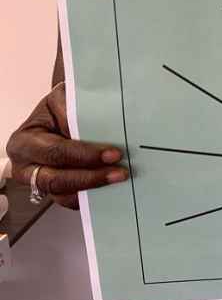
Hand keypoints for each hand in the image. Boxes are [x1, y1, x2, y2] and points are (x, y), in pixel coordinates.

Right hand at [6, 83, 128, 209]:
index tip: (113, 154)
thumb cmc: (61, 107)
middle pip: (56, 180)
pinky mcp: (57, 192)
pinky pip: (73, 200)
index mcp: (24, 141)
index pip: (55, 152)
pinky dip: (94, 195)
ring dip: (94, 188)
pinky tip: (113, 187)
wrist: (64, 114)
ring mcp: (41, 182)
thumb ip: (74, 109)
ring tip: (120, 179)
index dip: (84, 155)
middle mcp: (27, 167)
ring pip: (65, 195)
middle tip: (120, 172)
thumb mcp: (63, 99)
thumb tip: (96, 123)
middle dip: (91, 177)